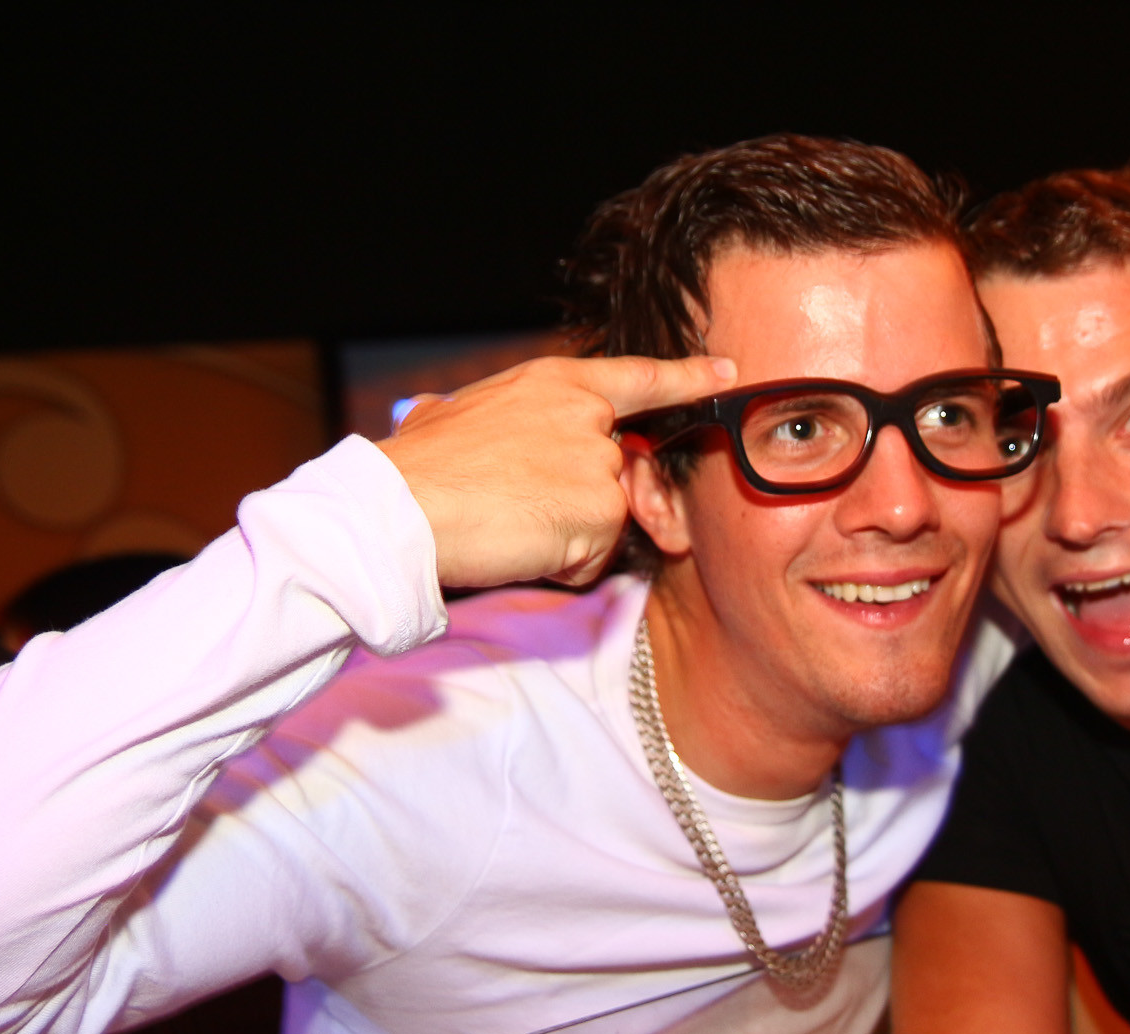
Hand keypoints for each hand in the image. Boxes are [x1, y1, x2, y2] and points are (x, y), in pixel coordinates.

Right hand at [379, 354, 736, 587]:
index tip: (725, 371)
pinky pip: (594, 558)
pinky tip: (520, 545)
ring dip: (565, 535)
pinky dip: (561, 565)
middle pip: (619, 472)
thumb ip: (486, 416)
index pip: (638, 377)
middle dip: (585, 501)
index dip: (687, 376)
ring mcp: (600, 466)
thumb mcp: (452, 414)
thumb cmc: (416, 466)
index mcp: (555, 383)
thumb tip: (438, 415)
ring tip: (509, 522)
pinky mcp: (602, 514)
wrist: (404, 508)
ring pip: (606, 519)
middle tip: (522, 504)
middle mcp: (589, 418)